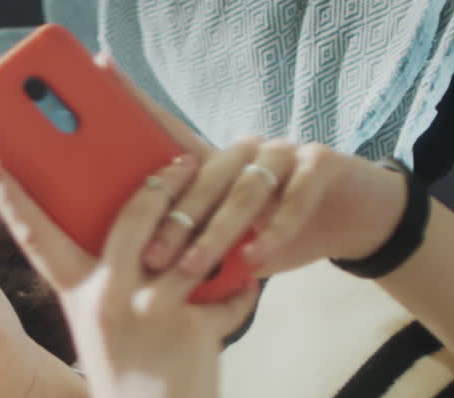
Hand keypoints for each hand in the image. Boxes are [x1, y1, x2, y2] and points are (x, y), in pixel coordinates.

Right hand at [0, 154, 259, 397]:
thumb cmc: (130, 392)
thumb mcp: (103, 336)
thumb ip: (117, 291)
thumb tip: (153, 239)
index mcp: (78, 298)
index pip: (37, 238)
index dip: (11, 198)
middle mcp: (108, 299)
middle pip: (137, 215)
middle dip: (166, 181)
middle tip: (186, 161)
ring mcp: (150, 312)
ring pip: (193, 240)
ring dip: (226, 211)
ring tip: (243, 187)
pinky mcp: (193, 329)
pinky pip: (229, 293)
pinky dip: (243, 289)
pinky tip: (250, 285)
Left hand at [102, 54, 407, 278]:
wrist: (352, 223)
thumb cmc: (278, 233)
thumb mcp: (233, 243)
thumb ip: (198, 247)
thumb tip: (149, 274)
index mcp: (215, 163)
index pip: (168, 131)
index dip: (136, 101)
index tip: (101, 66)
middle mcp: (244, 149)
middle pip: (202, 178)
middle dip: (174, 221)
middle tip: (150, 257)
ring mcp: (282, 152)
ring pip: (243, 191)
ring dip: (218, 233)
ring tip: (197, 266)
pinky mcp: (319, 164)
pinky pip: (292, 198)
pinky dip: (273, 230)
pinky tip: (255, 256)